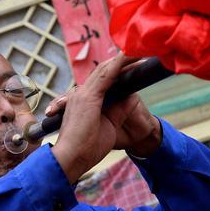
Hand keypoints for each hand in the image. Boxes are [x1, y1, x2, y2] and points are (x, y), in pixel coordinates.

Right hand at [48, 55, 161, 182]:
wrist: (71, 159)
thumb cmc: (86, 149)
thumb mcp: (108, 126)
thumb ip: (118, 110)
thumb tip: (130, 98)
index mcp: (84, 101)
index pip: (103, 80)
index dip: (118, 71)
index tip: (133, 65)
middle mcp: (81, 94)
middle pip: (104, 71)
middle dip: (122, 62)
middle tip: (138, 53)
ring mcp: (82, 94)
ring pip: (106, 70)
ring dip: (123, 59)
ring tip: (138, 51)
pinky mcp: (87, 97)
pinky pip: (106, 75)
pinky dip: (119, 65)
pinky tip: (130, 57)